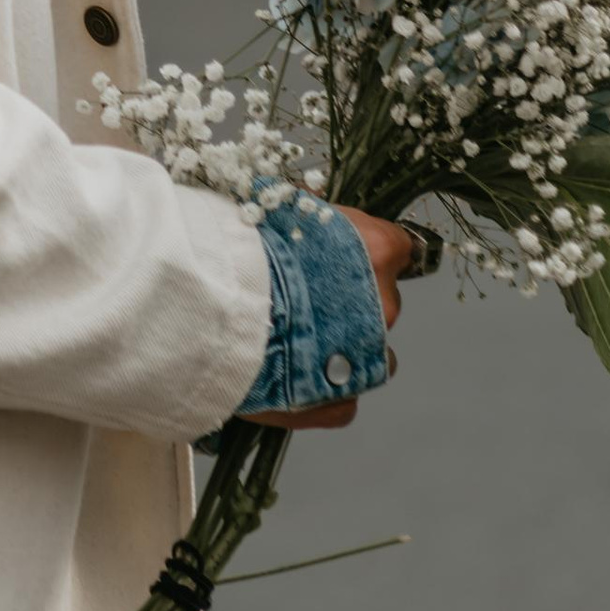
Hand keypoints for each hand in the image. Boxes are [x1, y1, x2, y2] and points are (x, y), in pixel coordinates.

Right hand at [253, 209, 417, 429]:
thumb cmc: (242, 249)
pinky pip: (343, 399)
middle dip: (350, 301)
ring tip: (295, 340)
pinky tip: (290, 378)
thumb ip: (309, 219)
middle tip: (302, 296)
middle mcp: (383, 305)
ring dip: (343, 347)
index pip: (399, 247)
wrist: (209, 308)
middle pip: (381, 301)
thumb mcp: (279, 208)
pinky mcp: (338, 403)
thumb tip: (304, 212)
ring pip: (371, 354)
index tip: (348, 254)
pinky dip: (323, 391)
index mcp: (376, 252)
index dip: (369, 250)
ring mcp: (367, 359)